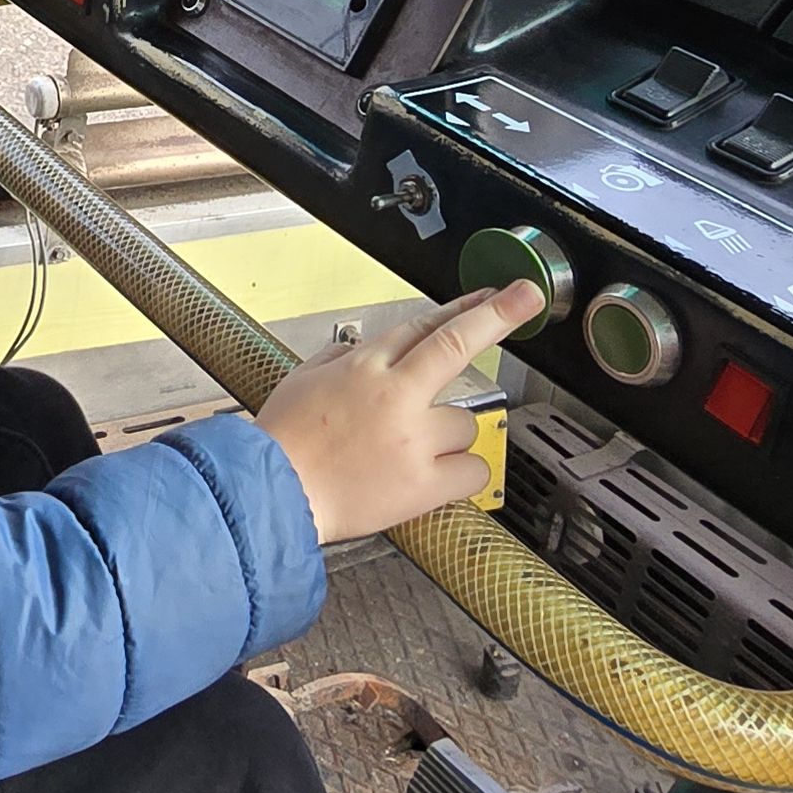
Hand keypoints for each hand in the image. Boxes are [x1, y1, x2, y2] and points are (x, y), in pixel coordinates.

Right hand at [254, 280, 544, 545]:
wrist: (268, 495)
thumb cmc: (281, 443)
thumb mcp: (302, 379)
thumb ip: (341, 359)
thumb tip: (362, 351)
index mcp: (364, 367)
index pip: (424, 326)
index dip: (463, 308)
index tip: (492, 297)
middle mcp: (394, 396)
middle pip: (456, 346)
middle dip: (497, 316)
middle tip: (524, 298)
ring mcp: (413, 440)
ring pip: (464, 423)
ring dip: (447, 436)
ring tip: (408, 455)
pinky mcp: (424, 483)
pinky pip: (473, 470)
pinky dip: (461, 474)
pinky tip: (435, 477)